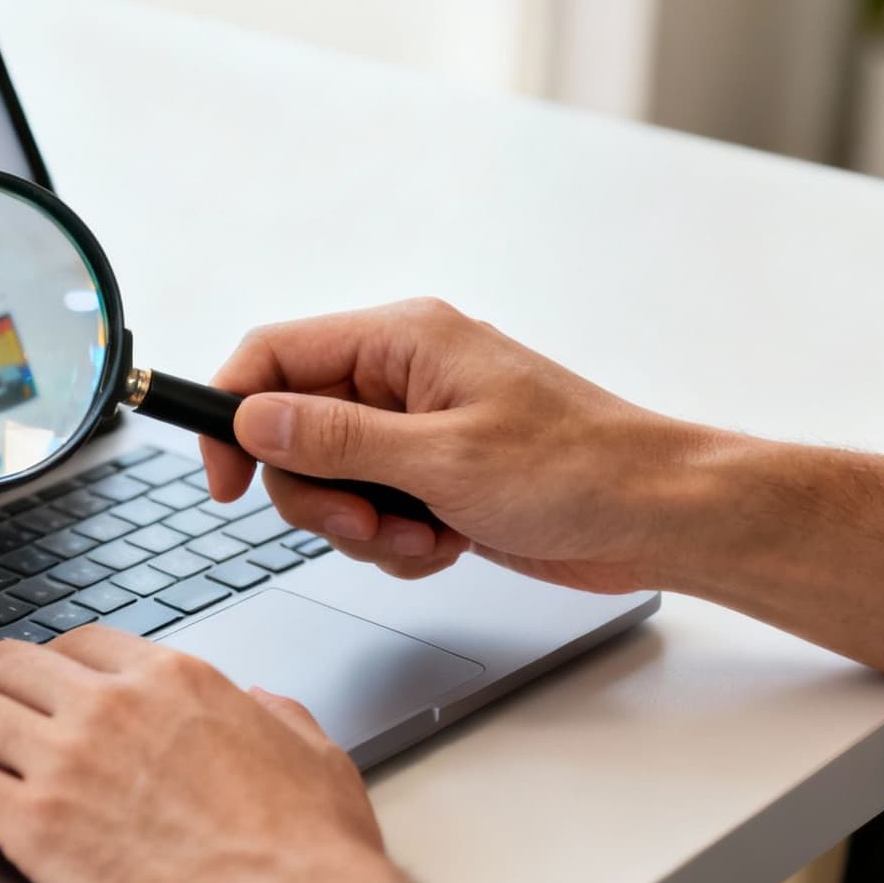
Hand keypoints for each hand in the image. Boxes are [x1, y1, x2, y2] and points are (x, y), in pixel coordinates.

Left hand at [0, 627, 462, 882]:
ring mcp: (64, 758)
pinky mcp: (31, 821)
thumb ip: (279, 718)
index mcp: (173, 679)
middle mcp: (109, 704)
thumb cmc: (308, 854)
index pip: (83, 644)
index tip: (21, 671)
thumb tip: (266, 705)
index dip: (41, 656)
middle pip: (7, 665)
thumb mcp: (313, 757)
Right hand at [202, 298, 726, 593]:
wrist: (660, 518)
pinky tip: (448, 543)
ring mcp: (416, 428)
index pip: (274, 357)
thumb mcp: (443, 458)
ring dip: (362, 526)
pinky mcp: (433, 475)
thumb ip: (337, 438)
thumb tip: (255, 418)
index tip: (223, 480)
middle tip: (365, 523)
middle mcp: (401, 376)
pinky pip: (370, 511)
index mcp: (401, 339)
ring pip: (328, 481)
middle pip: (293, 431)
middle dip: (317, 494)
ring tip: (425, 535)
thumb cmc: (580, 470)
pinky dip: (396, 541)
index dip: (232, 415)